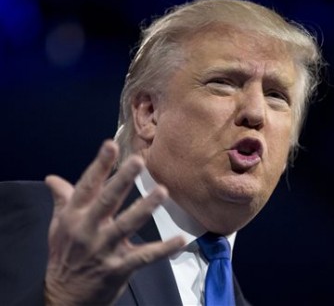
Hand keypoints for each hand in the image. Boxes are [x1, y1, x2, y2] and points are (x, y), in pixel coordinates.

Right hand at [44, 140, 184, 304]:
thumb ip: (62, 200)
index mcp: (74, 216)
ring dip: (145, 207)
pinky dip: (163, 249)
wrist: (65, 298)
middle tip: (139, 161)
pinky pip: (145, 256)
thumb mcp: (57, 227)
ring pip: (127, 224)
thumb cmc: (64, 257)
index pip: (87, 186)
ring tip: (161, 191)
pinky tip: (180, 240)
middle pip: (107, 200)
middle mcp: (88, 229)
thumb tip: (52, 178)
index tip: (111, 145)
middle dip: (122, 180)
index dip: (99, 165)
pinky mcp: (119, 267)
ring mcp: (104, 249)